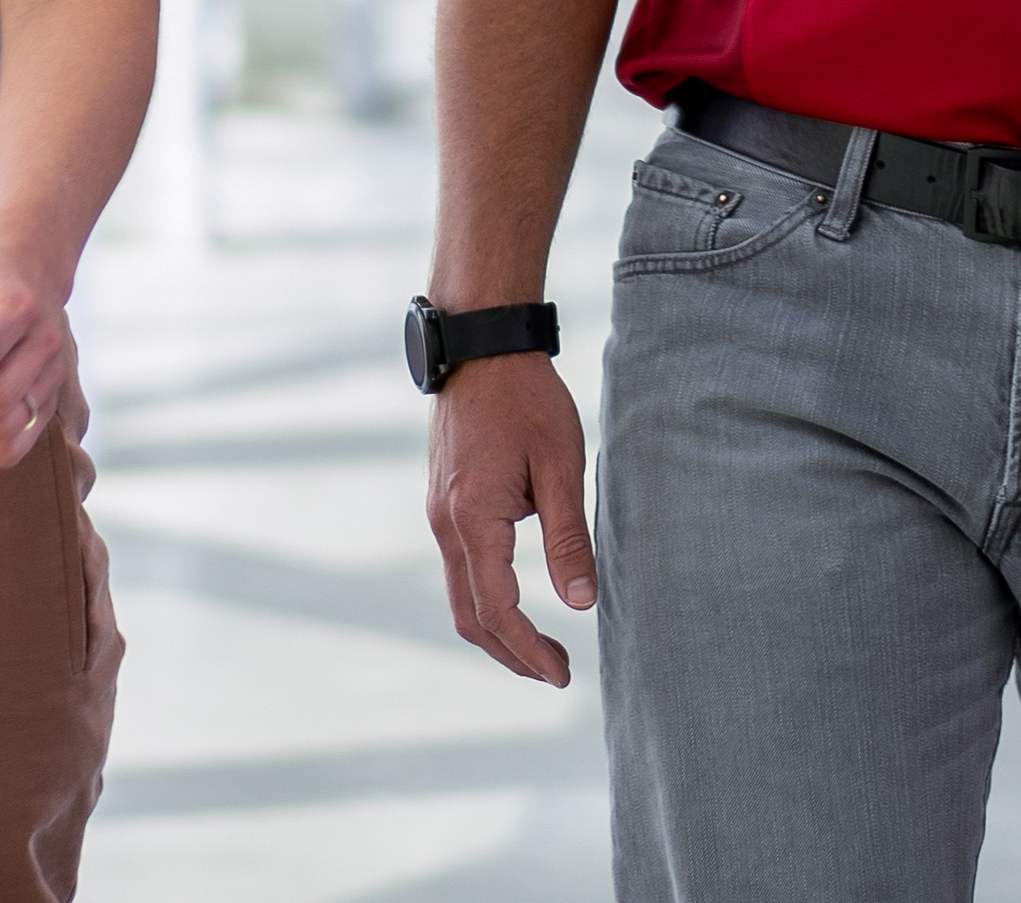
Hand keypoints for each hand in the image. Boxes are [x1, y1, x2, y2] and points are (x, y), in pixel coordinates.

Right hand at [429, 352, 597, 685]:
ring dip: (497, 629)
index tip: (561, 674)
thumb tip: (582, 604)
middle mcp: (444, 525)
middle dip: (510, 653)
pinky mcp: (444, 502)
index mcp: (472, 520)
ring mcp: (438, 514)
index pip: (496, 610)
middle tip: (556, 671)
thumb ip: (568, 538)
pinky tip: (517, 597)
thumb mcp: (561, 466)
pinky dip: (485, 597)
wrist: (480, 346)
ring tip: (541, 645)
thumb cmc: (527, 399)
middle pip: (469, 616)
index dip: (528, 650)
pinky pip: (458, 568)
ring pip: (459, 595)